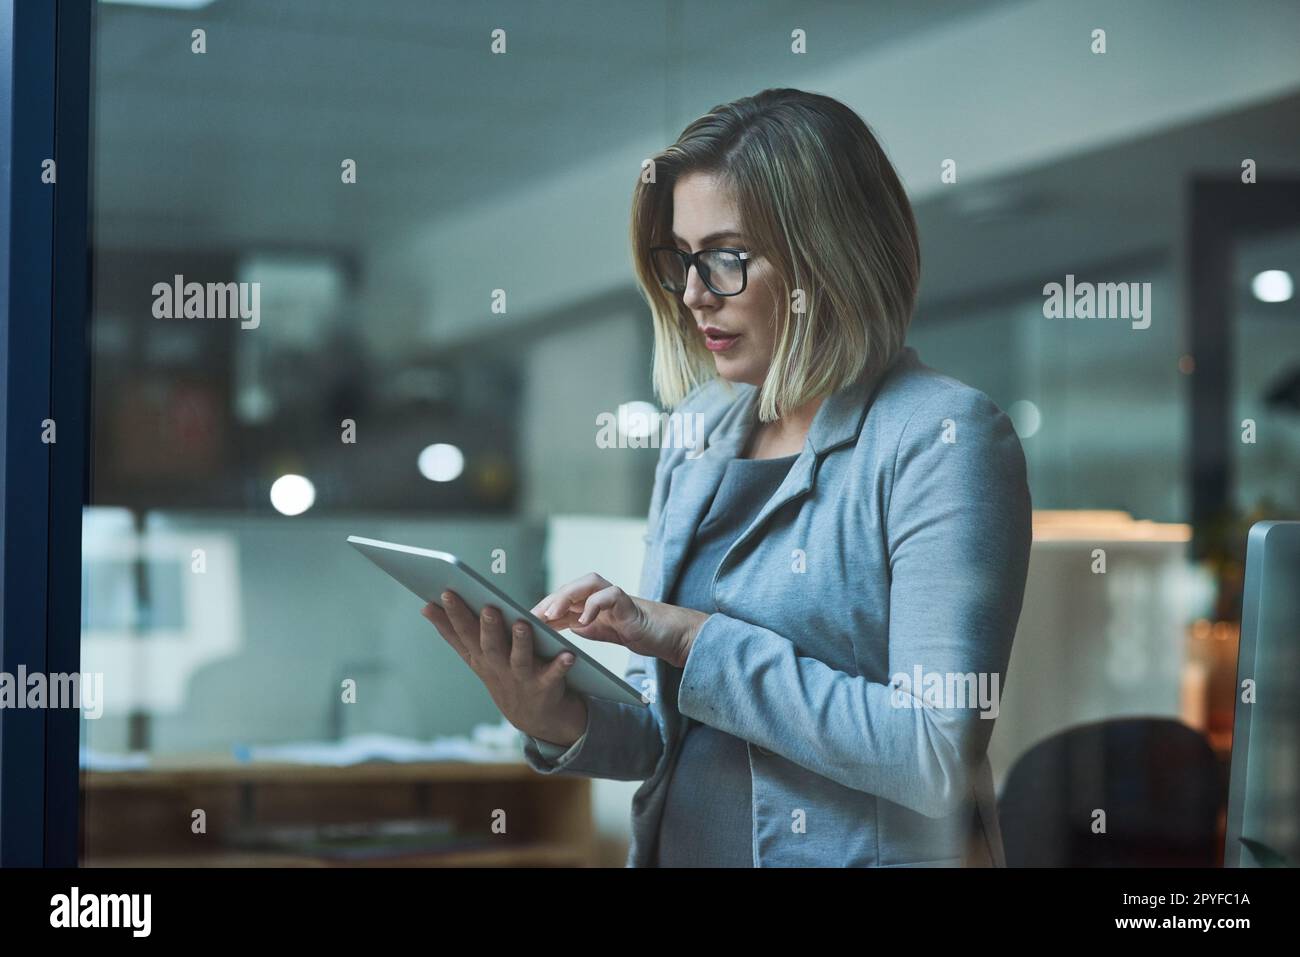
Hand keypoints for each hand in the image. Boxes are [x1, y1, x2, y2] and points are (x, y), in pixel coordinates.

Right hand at [420, 591, 587, 746]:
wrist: (535, 718)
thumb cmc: (503, 676)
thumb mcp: (475, 657)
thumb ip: (452, 633)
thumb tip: (425, 605)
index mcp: (480, 657)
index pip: (464, 633)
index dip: (453, 614)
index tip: (446, 592)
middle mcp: (498, 668)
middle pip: (491, 646)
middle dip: (488, 627)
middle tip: (489, 607)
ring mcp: (522, 679)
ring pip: (520, 659)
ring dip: (521, 642)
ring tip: (522, 623)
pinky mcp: (546, 688)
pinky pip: (554, 675)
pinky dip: (560, 665)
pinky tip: (568, 654)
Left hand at [529, 573, 708, 668]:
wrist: (668, 635)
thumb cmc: (636, 631)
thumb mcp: (603, 632)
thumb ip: (583, 626)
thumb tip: (560, 628)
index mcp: (592, 602)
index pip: (561, 600)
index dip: (541, 609)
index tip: (522, 621)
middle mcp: (601, 593)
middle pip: (569, 588)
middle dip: (548, 601)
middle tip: (530, 617)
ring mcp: (614, 595)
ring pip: (586, 584)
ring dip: (566, 597)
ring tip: (551, 614)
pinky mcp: (628, 602)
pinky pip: (609, 596)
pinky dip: (594, 606)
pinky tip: (582, 621)